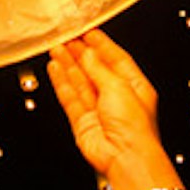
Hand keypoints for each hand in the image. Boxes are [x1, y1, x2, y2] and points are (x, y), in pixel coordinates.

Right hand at [45, 31, 166, 188]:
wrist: (125, 157)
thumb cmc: (134, 127)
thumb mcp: (118, 86)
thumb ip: (99, 68)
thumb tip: (88, 53)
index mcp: (135, 87)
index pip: (116, 59)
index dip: (101, 46)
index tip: (88, 32)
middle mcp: (117, 98)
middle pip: (95, 70)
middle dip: (81, 54)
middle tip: (66, 38)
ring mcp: (98, 110)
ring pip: (80, 82)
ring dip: (68, 65)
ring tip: (56, 48)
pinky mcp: (82, 122)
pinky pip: (70, 97)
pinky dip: (61, 82)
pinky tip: (55, 68)